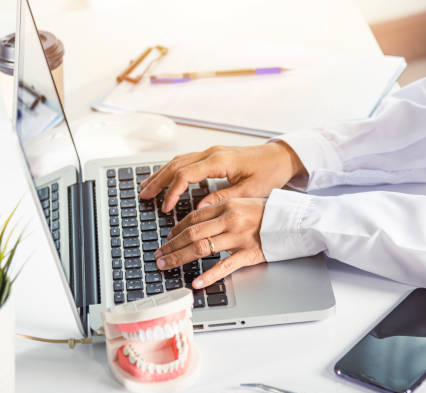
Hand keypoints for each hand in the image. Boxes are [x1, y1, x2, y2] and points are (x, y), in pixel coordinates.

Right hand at [139, 142, 304, 211]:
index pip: (186, 175)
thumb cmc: (270, 173)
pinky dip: (173, 170)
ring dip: (161, 174)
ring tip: (147, 187)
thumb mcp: (249, 190)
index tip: (166, 208)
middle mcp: (212, 153)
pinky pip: (187, 160)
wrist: (282, 157)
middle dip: (158, 181)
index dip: (173, 192)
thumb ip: (223, 198)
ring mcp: (212, 152)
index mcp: (219, 161)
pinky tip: (166, 178)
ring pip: (179, 161)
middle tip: (144, 196)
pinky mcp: (214, 155)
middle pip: (176, 165)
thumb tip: (199, 208)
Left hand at [154, 198, 265, 288]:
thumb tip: (197, 219)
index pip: (193, 217)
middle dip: (170, 246)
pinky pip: (224, 266)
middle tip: (158, 256)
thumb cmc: (272, 212)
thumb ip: (222, 209)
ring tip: (166, 266)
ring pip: (201, 248)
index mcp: (227, 205)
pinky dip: (208, 275)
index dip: (175, 230)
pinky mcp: (250, 254)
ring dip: (179, 258)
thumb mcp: (244, 201)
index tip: (166, 240)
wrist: (298, 220)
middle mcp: (230, 219)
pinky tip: (196, 282)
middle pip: (191, 233)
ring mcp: (239, 237)